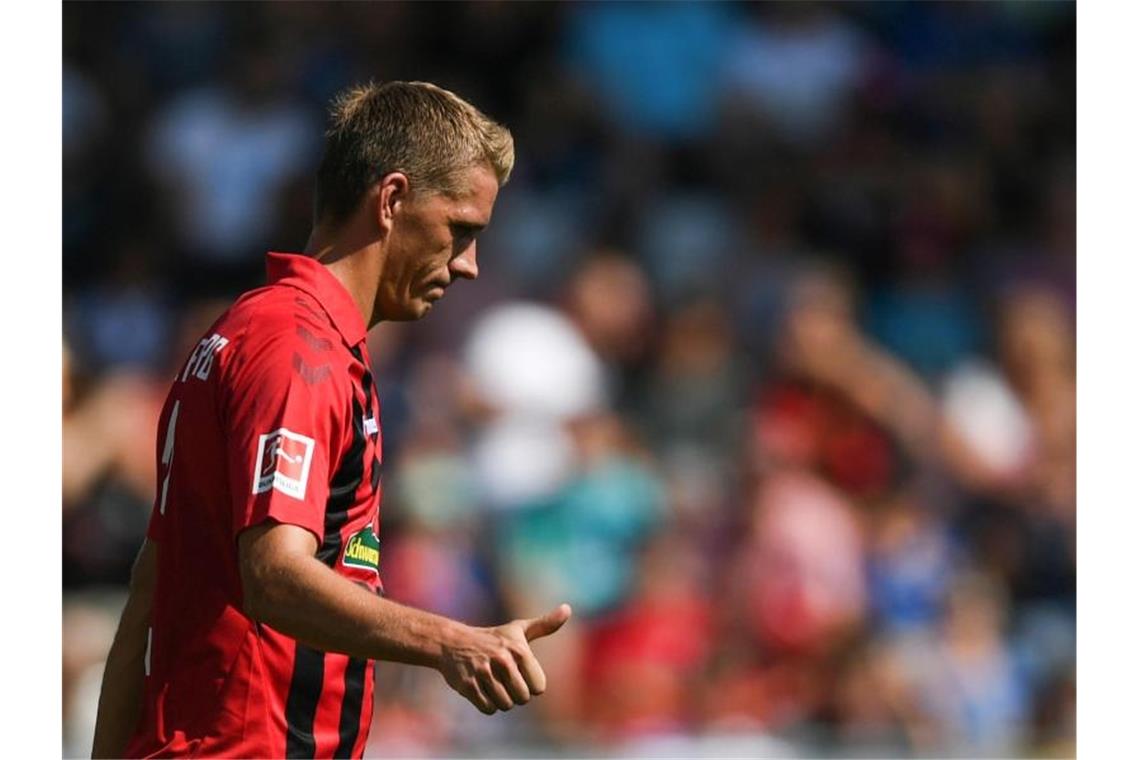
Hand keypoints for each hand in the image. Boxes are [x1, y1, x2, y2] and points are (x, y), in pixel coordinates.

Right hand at [438, 603, 571, 714]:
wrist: (453, 642)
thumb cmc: (492, 638)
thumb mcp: (519, 630)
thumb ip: (545, 624)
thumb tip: (568, 609)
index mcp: (519, 650)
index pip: (538, 688)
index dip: (530, 684)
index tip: (518, 672)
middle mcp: (503, 660)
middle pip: (522, 699)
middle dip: (515, 694)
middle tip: (504, 679)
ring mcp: (484, 673)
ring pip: (505, 705)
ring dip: (500, 699)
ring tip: (492, 682)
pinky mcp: (468, 686)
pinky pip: (488, 709)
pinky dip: (487, 704)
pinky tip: (481, 688)